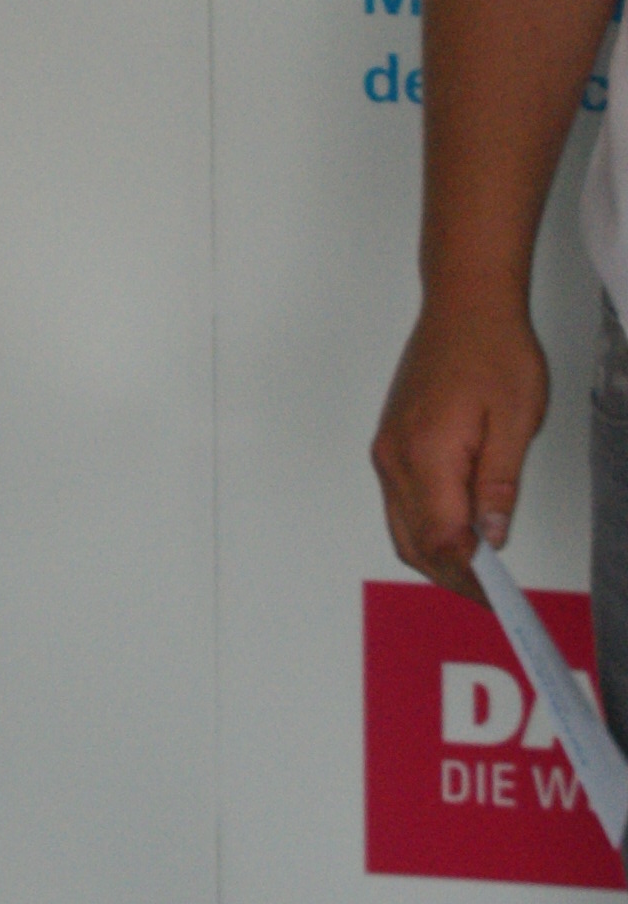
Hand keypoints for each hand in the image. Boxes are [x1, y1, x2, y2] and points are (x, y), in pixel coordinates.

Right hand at [371, 296, 549, 592]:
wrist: (463, 305)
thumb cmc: (494, 350)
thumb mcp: (517, 421)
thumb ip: (499, 485)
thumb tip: (491, 538)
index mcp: (428, 454)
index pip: (442, 539)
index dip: (468, 577)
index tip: (497, 598)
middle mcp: (395, 457)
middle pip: (413, 543)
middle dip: (451, 576)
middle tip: (492, 595)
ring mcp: (387, 450)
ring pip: (401, 527)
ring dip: (436, 556)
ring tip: (479, 569)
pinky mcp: (389, 442)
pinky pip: (399, 502)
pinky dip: (424, 528)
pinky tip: (458, 530)